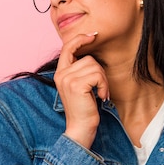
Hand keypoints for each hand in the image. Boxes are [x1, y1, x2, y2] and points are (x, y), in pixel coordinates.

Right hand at [53, 32, 108, 148]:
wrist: (80, 128)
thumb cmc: (83, 109)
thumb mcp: (79, 86)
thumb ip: (79, 70)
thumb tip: (91, 54)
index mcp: (60, 73)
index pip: (67, 47)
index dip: (80, 39)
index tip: (93, 36)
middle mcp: (61, 74)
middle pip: (88, 58)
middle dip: (99, 72)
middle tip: (100, 88)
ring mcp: (67, 79)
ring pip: (94, 66)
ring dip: (103, 80)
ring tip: (100, 93)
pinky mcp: (76, 85)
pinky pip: (98, 75)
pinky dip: (104, 86)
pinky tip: (101, 96)